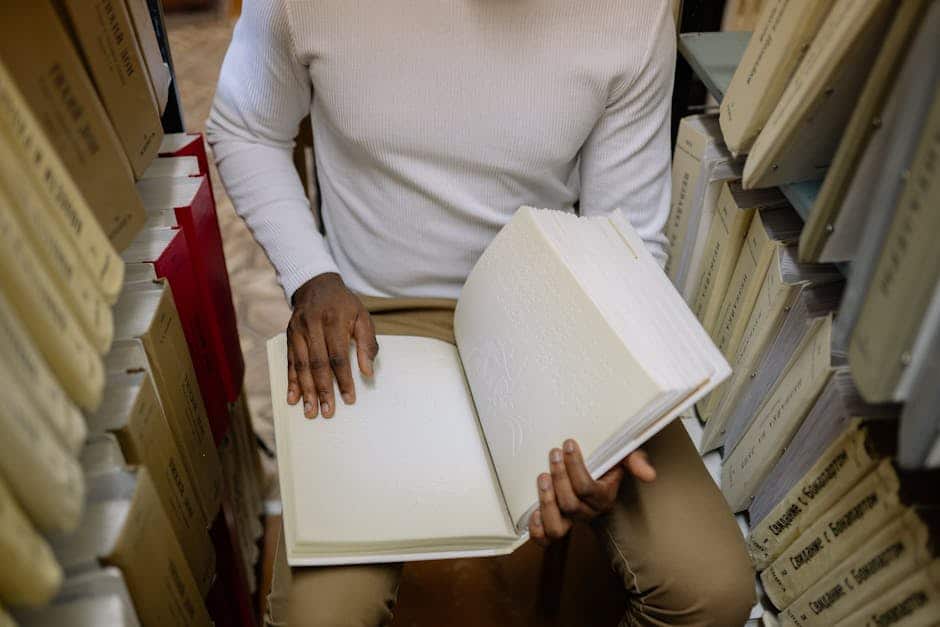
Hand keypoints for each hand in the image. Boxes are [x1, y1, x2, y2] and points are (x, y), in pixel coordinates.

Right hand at [286, 272, 377, 417]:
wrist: (316, 285)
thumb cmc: (344, 305)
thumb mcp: (362, 317)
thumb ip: (367, 344)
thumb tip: (368, 372)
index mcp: (334, 321)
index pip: (338, 356)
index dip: (344, 379)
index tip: (349, 399)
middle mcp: (312, 326)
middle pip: (317, 363)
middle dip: (322, 390)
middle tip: (326, 412)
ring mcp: (298, 331)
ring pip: (301, 365)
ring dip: (306, 391)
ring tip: (310, 411)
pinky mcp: (289, 336)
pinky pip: (290, 362)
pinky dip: (291, 381)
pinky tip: (293, 398)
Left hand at [528, 439, 655, 546]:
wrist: (596, 477)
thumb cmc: (607, 464)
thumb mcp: (622, 458)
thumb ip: (635, 462)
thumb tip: (649, 475)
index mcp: (603, 498)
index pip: (587, 488)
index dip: (575, 466)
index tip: (567, 444)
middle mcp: (587, 512)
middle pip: (570, 504)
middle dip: (559, 477)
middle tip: (553, 455)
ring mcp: (570, 521)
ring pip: (558, 527)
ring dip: (546, 503)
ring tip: (542, 477)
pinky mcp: (555, 524)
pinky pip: (545, 539)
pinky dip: (537, 530)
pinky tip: (533, 511)